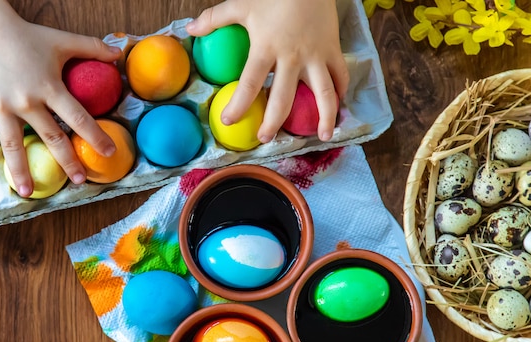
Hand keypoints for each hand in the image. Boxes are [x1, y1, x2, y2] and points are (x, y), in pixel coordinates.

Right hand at [0, 1, 120, 196]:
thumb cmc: (28, 36)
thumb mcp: (63, 40)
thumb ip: (92, 48)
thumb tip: (120, 53)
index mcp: (50, 87)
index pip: (78, 118)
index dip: (96, 137)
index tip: (109, 153)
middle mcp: (26, 101)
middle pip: (51, 138)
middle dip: (67, 162)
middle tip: (78, 181)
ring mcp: (1, 106)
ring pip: (14, 145)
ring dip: (21, 171)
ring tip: (28, 192)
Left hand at [187, 0, 348, 142]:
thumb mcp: (241, 3)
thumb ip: (215, 19)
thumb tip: (189, 30)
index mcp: (266, 48)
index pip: (249, 84)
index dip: (238, 105)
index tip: (228, 121)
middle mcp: (292, 58)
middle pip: (283, 99)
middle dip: (274, 122)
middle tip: (265, 138)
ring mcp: (316, 56)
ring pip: (323, 93)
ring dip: (324, 117)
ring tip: (322, 136)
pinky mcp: (333, 50)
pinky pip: (340, 76)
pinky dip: (340, 93)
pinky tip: (337, 109)